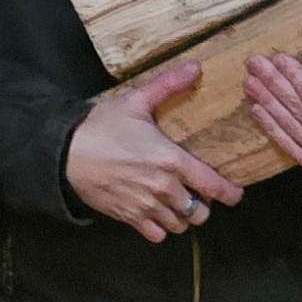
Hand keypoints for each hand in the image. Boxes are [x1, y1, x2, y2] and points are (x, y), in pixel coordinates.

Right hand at [67, 58, 245, 244]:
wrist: (66, 153)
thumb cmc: (102, 126)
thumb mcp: (136, 101)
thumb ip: (168, 85)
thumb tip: (196, 67)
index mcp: (172, 160)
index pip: (213, 185)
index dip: (230, 193)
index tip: (235, 193)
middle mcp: (164, 188)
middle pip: (200, 212)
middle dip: (203, 205)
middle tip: (197, 194)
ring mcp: (146, 206)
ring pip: (179, 225)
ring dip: (181, 217)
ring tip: (177, 204)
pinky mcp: (129, 217)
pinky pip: (156, 235)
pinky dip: (160, 228)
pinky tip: (156, 214)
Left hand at [241, 56, 301, 185]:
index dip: (296, 78)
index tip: (280, 58)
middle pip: (299, 110)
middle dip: (274, 84)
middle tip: (254, 64)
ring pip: (290, 127)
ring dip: (266, 102)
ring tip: (249, 82)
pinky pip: (290, 146)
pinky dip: (271, 127)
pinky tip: (256, 109)